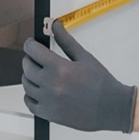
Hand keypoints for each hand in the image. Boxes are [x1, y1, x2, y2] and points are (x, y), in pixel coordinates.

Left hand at [21, 22, 136, 132]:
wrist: (111, 108)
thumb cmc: (102, 84)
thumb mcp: (84, 57)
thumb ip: (66, 40)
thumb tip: (55, 25)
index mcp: (59, 68)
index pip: (32, 51)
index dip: (30, 44)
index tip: (33, 44)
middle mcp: (50, 84)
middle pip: (27, 66)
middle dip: (30, 58)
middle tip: (38, 58)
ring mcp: (48, 101)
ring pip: (26, 84)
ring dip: (30, 76)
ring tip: (41, 74)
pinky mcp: (48, 114)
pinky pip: (29, 102)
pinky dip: (30, 95)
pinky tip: (39, 90)